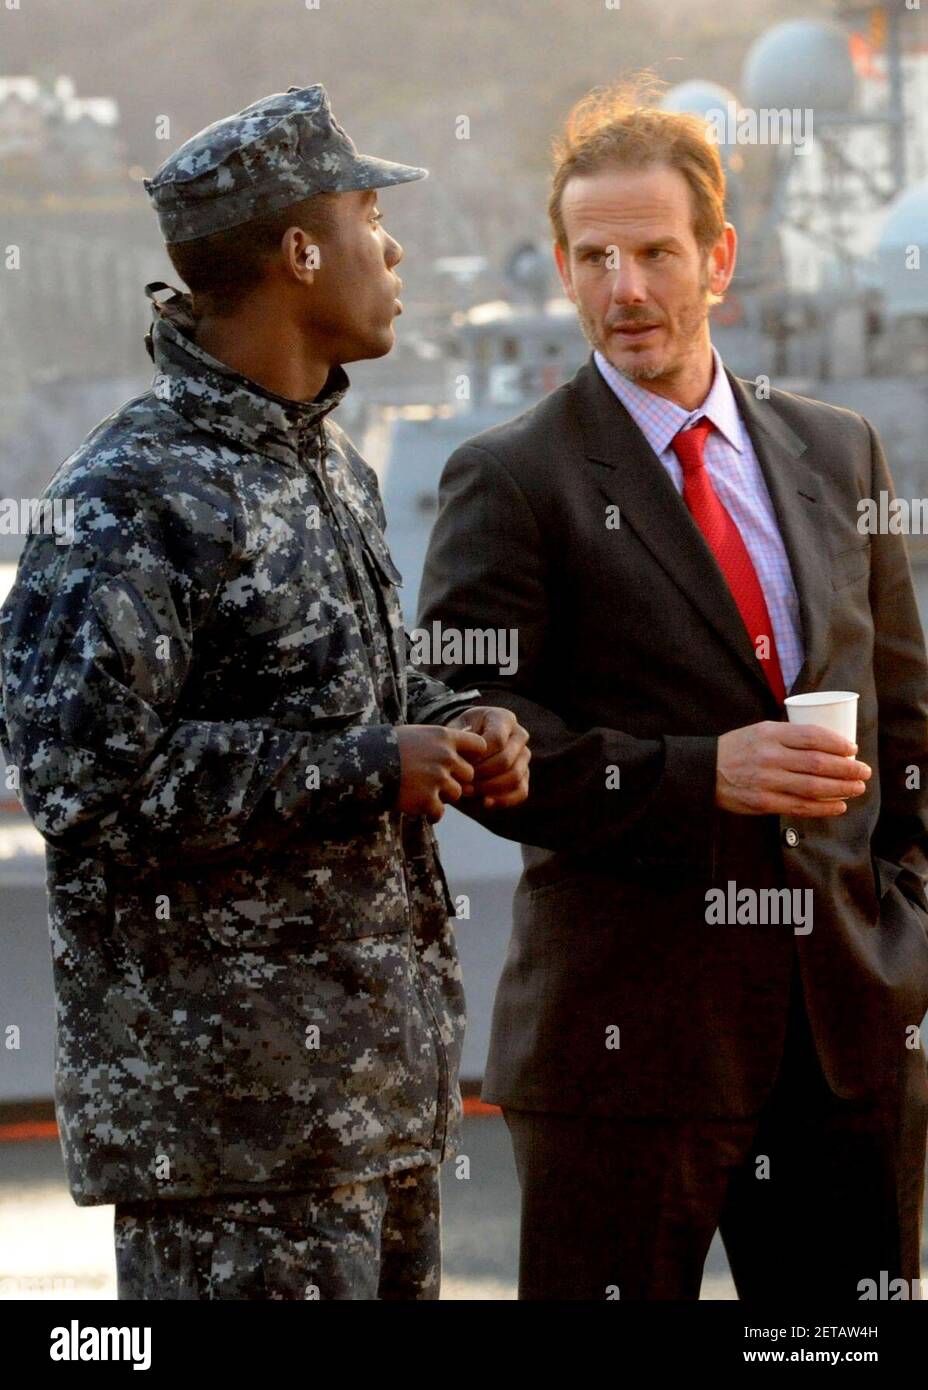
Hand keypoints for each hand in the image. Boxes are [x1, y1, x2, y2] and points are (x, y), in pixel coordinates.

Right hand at [395, 724, 487, 822]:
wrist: (364, 763)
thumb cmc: (388, 746)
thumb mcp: (418, 734)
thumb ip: (441, 742)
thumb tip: (461, 752)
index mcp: (444, 736)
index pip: (479, 745)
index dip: (473, 755)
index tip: (460, 760)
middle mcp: (445, 756)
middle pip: (469, 774)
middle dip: (455, 779)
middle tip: (435, 780)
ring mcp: (437, 779)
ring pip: (457, 794)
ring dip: (443, 795)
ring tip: (423, 791)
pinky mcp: (427, 799)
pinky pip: (440, 812)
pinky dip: (431, 812)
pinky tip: (418, 805)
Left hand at [445, 706, 529, 808]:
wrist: (468, 743)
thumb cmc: (460, 734)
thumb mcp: (455, 730)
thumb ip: (459, 741)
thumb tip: (462, 759)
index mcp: (503, 718)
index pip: (497, 740)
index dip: (478, 756)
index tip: (458, 764)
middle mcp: (519, 735)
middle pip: (506, 760)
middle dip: (481, 774)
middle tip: (461, 782)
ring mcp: (524, 756)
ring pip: (514, 776)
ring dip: (489, 788)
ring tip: (468, 791)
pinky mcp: (524, 775)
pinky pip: (521, 791)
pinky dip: (504, 800)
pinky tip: (485, 802)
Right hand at [716, 720, 870, 816]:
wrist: (704, 771)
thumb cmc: (737, 750)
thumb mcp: (759, 731)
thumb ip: (789, 736)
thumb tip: (827, 745)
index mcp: (770, 733)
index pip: (812, 736)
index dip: (838, 743)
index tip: (853, 749)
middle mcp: (770, 756)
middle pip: (818, 763)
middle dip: (847, 768)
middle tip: (863, 771)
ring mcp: (766, 781)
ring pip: (813, 786)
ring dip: (841, 788)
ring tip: (857, 788)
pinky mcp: (763, 802)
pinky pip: (800, 806)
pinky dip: (823, 807)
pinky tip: (839, 806)